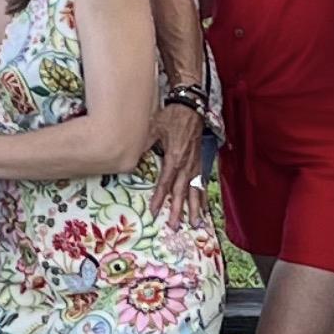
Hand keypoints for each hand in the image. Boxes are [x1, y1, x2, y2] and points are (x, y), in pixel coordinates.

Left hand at [149, 104, 205, 227]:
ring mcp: (194, 164)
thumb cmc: (171, 117)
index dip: (160, 198)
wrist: (190, 107)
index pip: (165, 183)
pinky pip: (201, 183)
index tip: (154, 211)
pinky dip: (202, 196)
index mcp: (174, 157)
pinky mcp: (199, 162)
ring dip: (195, 208)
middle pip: (181, 191)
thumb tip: (130, 155)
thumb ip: (143, 143)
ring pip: (194, 190)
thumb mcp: (153, 127)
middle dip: (177, 210)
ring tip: (194, 223)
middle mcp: (186, 164)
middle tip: (174, 225)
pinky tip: (203, 207)